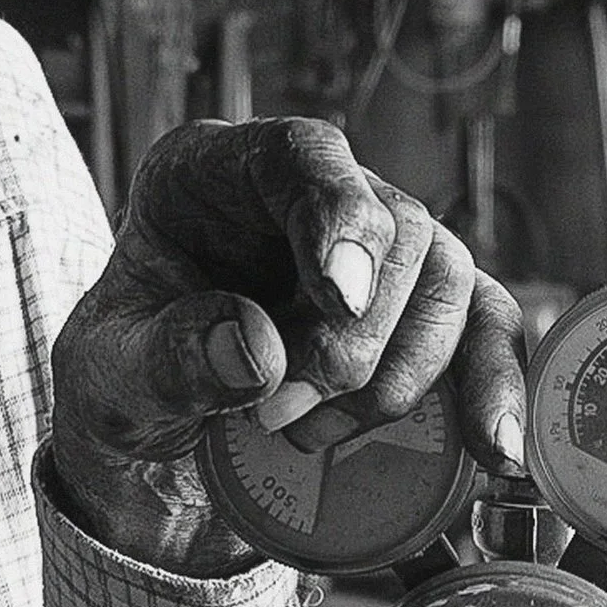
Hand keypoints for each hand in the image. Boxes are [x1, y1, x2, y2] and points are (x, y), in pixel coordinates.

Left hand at [49, 118, 526, 573]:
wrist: (153, 430)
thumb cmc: (129, 380)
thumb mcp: (111, 378)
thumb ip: (167, 360)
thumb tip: (258, 353)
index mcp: (217, 171)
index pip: (303, 156)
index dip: (337, 214)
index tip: (338, 296)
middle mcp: (312, 194)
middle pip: (392, 226)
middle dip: (350, 338)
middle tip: (283, 412)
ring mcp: (376, 251)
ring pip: (447, 279)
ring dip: (399, 374)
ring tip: (314, 436)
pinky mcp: (420, 314)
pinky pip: (487, 331)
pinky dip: (495, 387)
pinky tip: (494, 450)